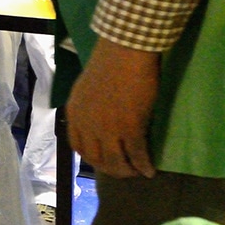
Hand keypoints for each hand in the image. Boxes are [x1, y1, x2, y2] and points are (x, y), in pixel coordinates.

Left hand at [65, 38, 158, 178]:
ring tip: (137, 173)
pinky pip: (136, 154)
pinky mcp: (129, 128)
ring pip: (116, 161)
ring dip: (127, 171)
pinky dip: (143, 165)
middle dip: (110, 169)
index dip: (91, 158)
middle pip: (96, 159)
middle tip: (124, 171)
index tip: (104, 160)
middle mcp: (86, 125)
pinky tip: (150, 170)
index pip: (78, 146)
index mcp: (74, 113)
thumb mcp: (86, 88)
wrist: (124, 51)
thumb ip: (87, 107)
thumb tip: (97, 119)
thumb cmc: (109, 62)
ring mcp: (107, 128)